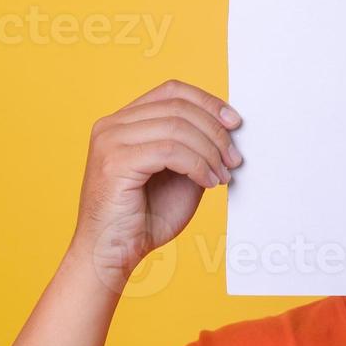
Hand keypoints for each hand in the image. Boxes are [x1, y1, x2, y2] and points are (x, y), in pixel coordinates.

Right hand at [69, 79, 242, 288]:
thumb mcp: (179, 175)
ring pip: (177, 127)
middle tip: (234, 159)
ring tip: (221, 175)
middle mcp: (112, 125)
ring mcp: (110, 141)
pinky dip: (197, 165)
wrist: (113, 254)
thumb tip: (228, 130)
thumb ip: (194, 149)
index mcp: (124, 122)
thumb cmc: (145, 219)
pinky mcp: (115, 162)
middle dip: (215, 131)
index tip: (235, 123)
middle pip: (178, 107)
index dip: (207, 102)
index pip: (171, 91)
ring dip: (209, 151)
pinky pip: (170, 150)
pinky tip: (207, 183)